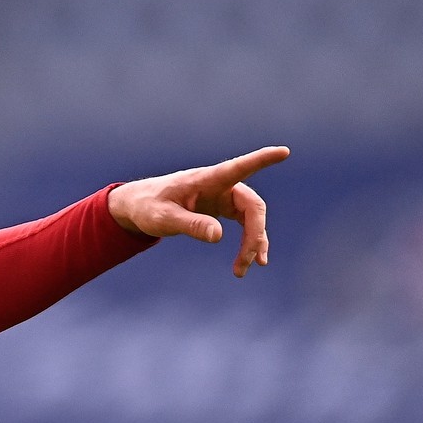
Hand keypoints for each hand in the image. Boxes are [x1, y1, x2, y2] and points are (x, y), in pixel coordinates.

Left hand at [107, 145, 288, 276]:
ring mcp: (223, 196)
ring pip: (251, 217)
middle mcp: (220, 185)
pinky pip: (245, 223)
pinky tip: (249, 261)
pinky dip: (248, 242)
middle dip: (254, 235)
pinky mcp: (222, 207)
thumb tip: (218, 236)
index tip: (283, 152)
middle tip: (247, 263)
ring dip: (252, 243)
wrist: (138, 206)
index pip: (238, 167)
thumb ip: (190, 224)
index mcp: (206, 180)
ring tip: (242, 271)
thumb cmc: (148, 207)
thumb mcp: (163, 218)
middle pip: (252, 206)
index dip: (261, 160)